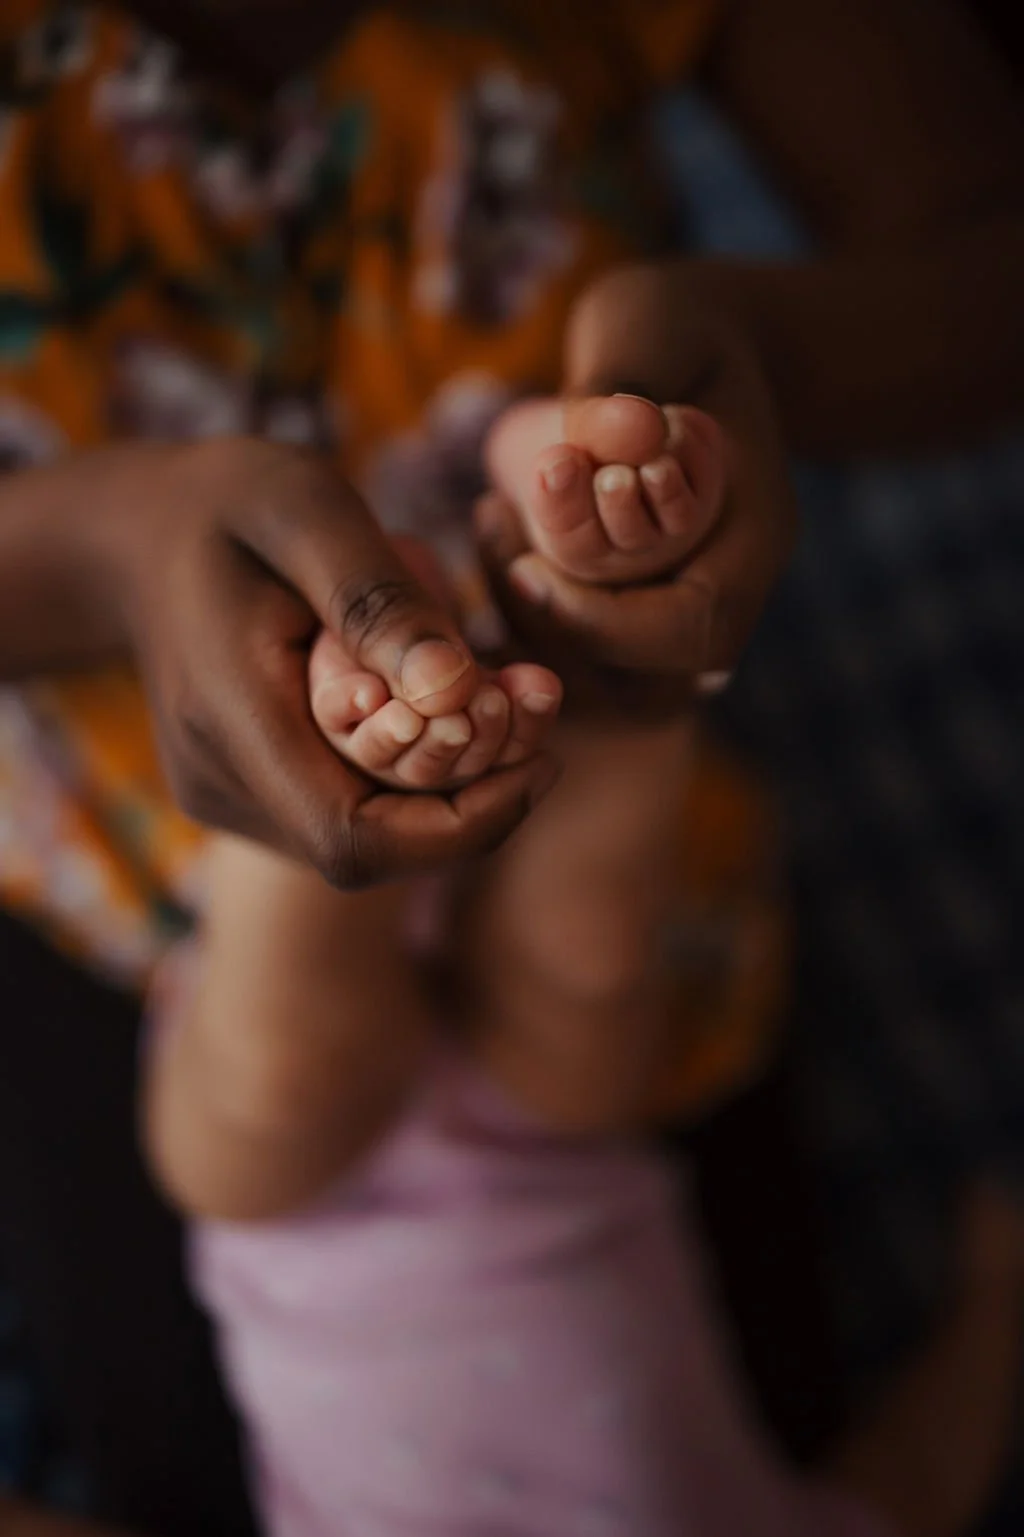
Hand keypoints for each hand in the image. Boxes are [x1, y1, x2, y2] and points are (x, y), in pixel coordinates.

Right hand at [107, 438, 557, 883]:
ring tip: (498, 704)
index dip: (459, 827)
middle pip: (369, 848)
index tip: (540, 764)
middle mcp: (224, 783)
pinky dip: (406, 775)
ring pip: (362, 836)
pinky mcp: (245, 795)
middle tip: (538, 715)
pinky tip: (436, 710)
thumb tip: (457, 691)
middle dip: (471, 799)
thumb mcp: (306, 509)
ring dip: (444, 788)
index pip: (351, 840)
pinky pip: (343, 810)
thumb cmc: (230, 503)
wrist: (140, 533)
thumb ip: (376, 598)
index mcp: (232, 720)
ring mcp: (228, 798)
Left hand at [476, 263, 796, 712]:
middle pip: (650, 677)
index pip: (695, 627)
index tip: (533, 569)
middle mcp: (723, 587)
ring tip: (492, 528)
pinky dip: (529, 624)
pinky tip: (491, 546)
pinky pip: (583, 658)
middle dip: (561, 632)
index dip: (610, 622)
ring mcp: (679, 606)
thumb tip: (607, 430)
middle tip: (503, 553)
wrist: (692, 346)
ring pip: (611, 682)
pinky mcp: (632, 610)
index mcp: (754, 535)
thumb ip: (630, 374)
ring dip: (536, 631)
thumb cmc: (671, 327)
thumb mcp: (652, 321)